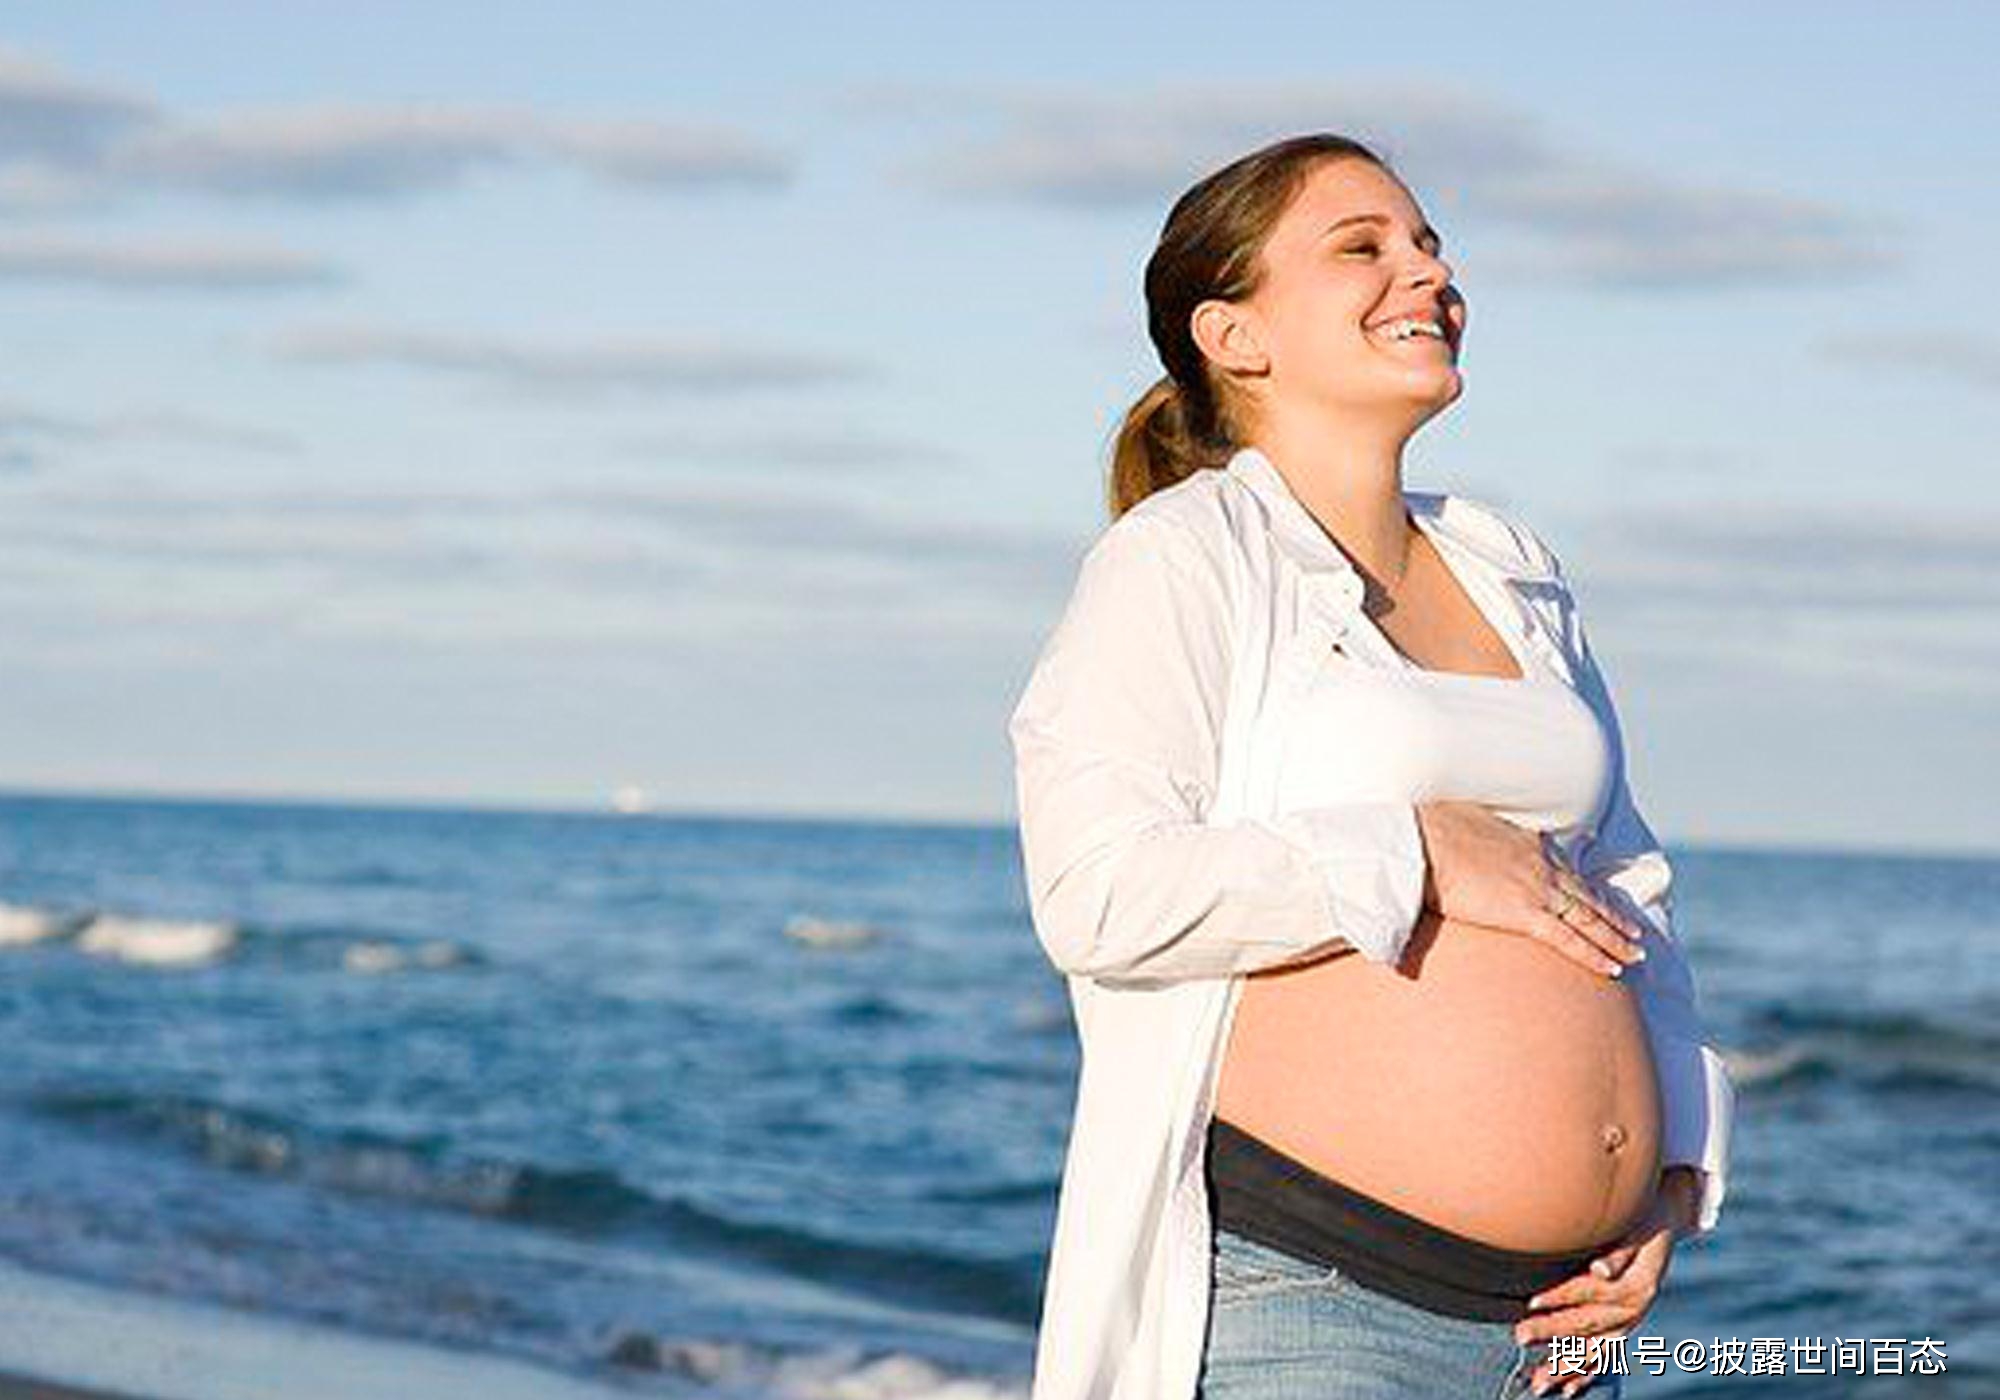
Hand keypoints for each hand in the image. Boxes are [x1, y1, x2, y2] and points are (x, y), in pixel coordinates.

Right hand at [1413, 801, 1647, 978]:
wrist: (1420, 840)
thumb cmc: (1430, 830)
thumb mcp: (1464, 824)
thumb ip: (1478, 840)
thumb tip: (1467, 848)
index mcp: (1530, 843)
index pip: (1568, 870)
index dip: (1589, 889)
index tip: (1603, 900)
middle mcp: (1543, 865)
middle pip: (1588, 896)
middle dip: (1614, 916)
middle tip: (1636, 932)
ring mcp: (1537, 889)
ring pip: (1590, 918)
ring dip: (1616, 938)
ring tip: (1635, 952)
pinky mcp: (1524, 913)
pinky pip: (1570, 939)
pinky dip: (1595, 954)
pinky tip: (1613, 968)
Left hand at [1513, 1170, 1699, 1395]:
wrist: (1665, 1219)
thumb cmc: (1642, 1217)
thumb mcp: (1636, 1226)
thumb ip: (1619, 1251)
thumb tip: (1601, 1270)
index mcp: (1638, 1285)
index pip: (1591, 1291)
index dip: (1560, 1296)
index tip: (1530, 1301)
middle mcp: (1636, 1309)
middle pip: (1588, 1323)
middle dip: (1552, 1331)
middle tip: (1519, 1337)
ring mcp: (1630, 1322)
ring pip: (1595, 1349)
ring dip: (1566, 1366)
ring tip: (1538, 1383)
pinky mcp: (1623, 1327)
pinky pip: (1605, 1356)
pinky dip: (1586, 1373)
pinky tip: (1568, 1391)